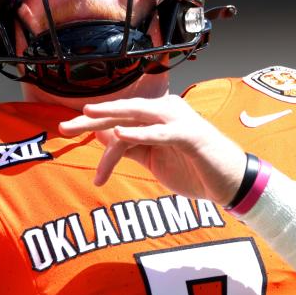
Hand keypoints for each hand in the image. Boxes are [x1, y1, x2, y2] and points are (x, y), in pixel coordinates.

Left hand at [58, 94, 245, 203]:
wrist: (231, 184)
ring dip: (110, 115)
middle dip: (91, 118)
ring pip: (137, 115)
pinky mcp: (190, 135)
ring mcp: (178, 120)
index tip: (66, 129)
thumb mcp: (152, 158)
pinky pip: (160, 133)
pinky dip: (139, 133)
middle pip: (122, 111)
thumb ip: (129, 146)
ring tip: (86, 116)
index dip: (91, 122)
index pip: (118, 116)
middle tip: (64, 127)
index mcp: (156, 115)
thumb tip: (102, 136)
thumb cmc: (193, 169)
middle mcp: (166, 111)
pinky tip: (119, 134)